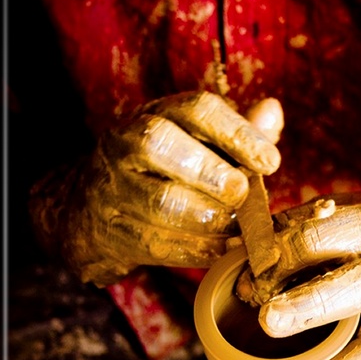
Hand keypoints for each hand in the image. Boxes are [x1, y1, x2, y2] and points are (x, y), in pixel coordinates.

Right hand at [29, 92, 282, 285]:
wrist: (88, 208)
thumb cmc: (162, 170)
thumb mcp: (195, 142)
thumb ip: (236, 132)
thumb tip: (272, 112)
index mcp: (157, 114)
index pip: (197, 109)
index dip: (237, 134)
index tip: (271, 162)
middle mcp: (127, 144)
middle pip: (161, 145)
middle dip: (210, 172)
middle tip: (243, 194)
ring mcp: (113, 188)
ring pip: (160, 201)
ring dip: (207, 218)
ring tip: (237, 227)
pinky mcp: (112, 231)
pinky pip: (156, 244)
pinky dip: (196, 250)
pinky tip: (222, 249)